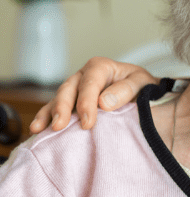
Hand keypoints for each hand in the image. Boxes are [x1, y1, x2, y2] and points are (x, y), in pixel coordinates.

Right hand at [29, 57, 158, 132]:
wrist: (145, 93)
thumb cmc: (143, 87)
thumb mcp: (142, 83)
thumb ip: (126, 90)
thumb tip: (104, 103)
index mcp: (101, 67)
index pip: (90, 83)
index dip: (87, 103)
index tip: (88, 123)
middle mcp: (84, 75)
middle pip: (69, 89)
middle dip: (62, 108)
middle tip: (59, 126)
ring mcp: (75, 89)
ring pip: (58, 99)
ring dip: (48, 114)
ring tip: (39, 129)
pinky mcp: (71, 102)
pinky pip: (54, 109)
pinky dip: (45, 118)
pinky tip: (37, 130)